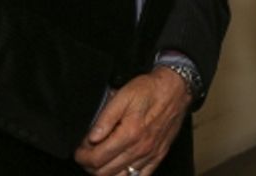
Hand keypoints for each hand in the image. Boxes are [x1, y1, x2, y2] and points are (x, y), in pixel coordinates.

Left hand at [74, 67, 190, 175]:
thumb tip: (91, 138)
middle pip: (105, 172)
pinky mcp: (158, 155)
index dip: (82, 157)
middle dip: (90, 166)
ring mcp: (149, 154)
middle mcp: (139, 148)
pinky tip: (120, 168)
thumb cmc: (150, 89)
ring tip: (101, 160)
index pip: (96, 159)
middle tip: (87, 154)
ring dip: (105, 172)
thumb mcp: (123, 96)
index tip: (79, 151)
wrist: (176, 88)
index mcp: (129, 134)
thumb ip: (105, 119)